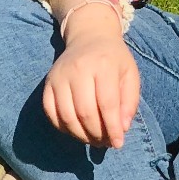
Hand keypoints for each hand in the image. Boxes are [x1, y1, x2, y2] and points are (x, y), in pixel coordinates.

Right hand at [42, 7, 140, 148]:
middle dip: (97, 134)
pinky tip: (76, 130)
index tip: (118, 143)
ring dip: (80, 135)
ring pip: (67, 116)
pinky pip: (50, 112)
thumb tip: (121, 129)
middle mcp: (78, 68)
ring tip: (93, 139)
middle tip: (105, 143)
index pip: (107, 104)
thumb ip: (130, 102)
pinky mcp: (48, 82)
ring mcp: (60, 75)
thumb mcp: (130, 74)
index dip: (113, 128)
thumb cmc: (113, 59)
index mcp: (103, 64)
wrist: (89, 36)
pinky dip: (63, 128)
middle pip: (85, 112)